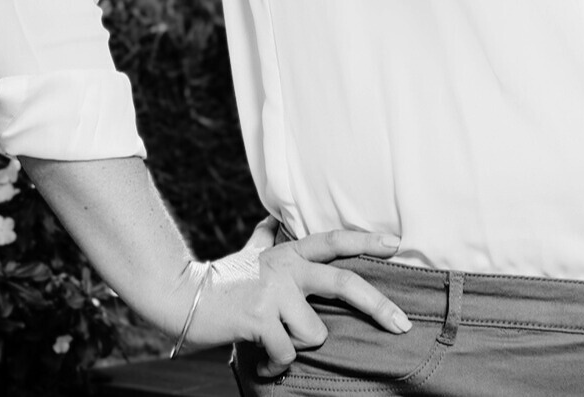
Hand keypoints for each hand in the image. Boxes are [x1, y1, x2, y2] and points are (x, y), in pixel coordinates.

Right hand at [183, 226, 410, 377]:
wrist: (181, 296)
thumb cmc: (220, 280)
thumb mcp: (248, 254)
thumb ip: (263, 237)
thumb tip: (270, 218)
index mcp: (289, 254)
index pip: (334, 241)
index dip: (366, 240)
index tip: (396, 244)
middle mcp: (287, 268)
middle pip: (344, 283)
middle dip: (378, 306)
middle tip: (403, 325)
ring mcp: (275, 292)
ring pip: (315, 333)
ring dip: (298, 347)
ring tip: (275, 342)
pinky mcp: (262, 318)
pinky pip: (287, 354)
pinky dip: (276, 365)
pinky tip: (262, 357)